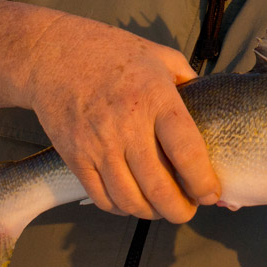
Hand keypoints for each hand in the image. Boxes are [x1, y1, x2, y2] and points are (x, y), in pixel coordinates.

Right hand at [21, 14, 220, 223]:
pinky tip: (132, 201)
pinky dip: (121, 208)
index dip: (203, 182)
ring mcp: (98, 144)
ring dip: (151, 213)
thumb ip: (187, 81)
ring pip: (130, 200)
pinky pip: (101, 198)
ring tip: (162, 208)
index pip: (187, 152)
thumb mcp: (159, 56)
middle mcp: (127, 125)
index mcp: (155, 98)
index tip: (211, 193)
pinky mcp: (75, 157)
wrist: (54, 54)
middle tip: (188, 210)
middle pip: (159, 187)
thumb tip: (209, 110)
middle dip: (180, 210)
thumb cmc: (113, 53)